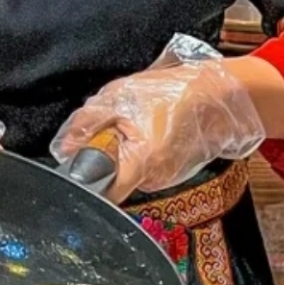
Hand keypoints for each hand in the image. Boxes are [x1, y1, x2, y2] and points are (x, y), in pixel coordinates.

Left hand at [49, 36, 264, 199]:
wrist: (217, 95)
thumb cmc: (173, 93)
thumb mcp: (118, 97)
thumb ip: (87, 123)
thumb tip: (65, 147)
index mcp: (139, 162)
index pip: (101, 191)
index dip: (85, 178)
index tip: (78, 162)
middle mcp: (153, 179)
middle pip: (111, 179)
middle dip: (104, 155)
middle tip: (114, 126)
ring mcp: (164, 179)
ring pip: (127, 172)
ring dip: (122, 151)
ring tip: (137, 123)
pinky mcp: (170, 174)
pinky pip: (143, 167)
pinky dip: (139, 151)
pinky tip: (151, 129)